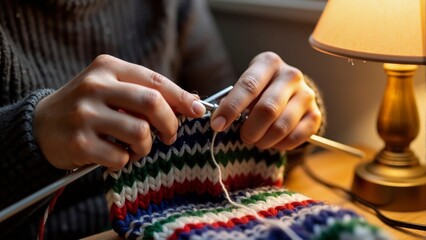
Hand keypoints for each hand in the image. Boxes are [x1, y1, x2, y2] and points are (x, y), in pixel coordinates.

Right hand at [34, 55, 205, 170]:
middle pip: (151, 103)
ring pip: (140, 132)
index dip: (181, 97)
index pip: (155, 80)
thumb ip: (146, 91)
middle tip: (170, 136)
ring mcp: (85, 114)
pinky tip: (115, 156)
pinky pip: (120, 157)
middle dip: (170, 123)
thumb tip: (192, 101)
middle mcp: (95, 87)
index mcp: (107, 68)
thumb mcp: (111, 88)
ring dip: (146, 147)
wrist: (41, 126)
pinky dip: (125, 161)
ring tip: (136, 148)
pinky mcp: (79, 142)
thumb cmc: (87, 107)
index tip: (197, 111)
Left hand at [210, 52, 320, 150]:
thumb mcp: (245, 87)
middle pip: (267, 109)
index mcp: (269, 63)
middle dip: (250, 129)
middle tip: (243, 137)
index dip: (231, 108)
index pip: (248, 86)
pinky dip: (279, 145)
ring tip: (257, 140)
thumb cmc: (259, 90)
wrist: (289, 92)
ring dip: (264, 140)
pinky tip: (272, 141)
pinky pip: (295, 138)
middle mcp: (291, 75)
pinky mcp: (315, 114)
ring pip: (281, 127)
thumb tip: (220, 120)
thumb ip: (233, 100)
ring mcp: (306, 95)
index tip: (217, 125)